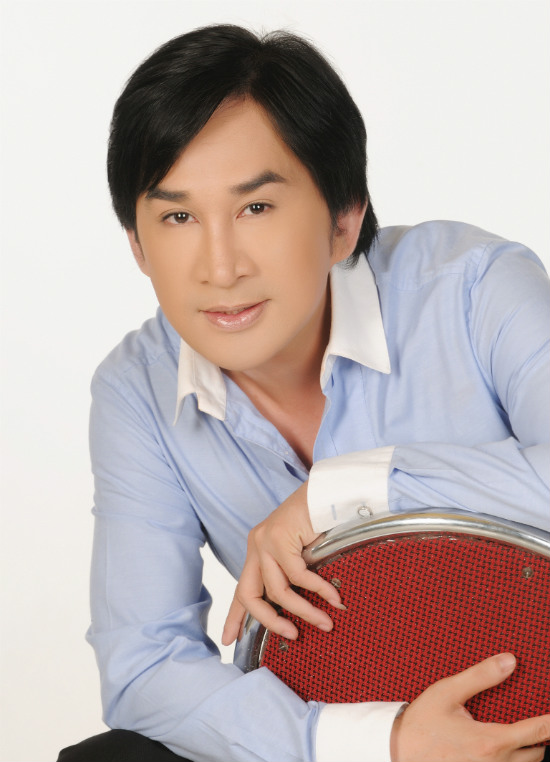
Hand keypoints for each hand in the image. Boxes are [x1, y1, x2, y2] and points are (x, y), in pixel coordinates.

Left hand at [222, 482, 345, 644]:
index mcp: (258, 550)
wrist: (328, 491)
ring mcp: (264, 540)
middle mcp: (256, 545)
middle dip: (268, 621)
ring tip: (325, 622)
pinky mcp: (278, 537)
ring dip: (304, 610)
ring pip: (277, 590)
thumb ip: (293, 576)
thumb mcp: (301, 554)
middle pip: (249, 595)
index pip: (242, 589)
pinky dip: (319, 590)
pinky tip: (334, 597)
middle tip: (291, 635)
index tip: (229, 640)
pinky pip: (298, 575)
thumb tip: (299, 611)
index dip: (235, 617)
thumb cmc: (319, 522)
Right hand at [390, 653, 549, 761]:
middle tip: (541, 720)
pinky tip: (502, 747)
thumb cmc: (422, 722)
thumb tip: (510, 662)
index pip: (536, 732)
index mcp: (490, 741)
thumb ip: (481, 676)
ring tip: (526, 734)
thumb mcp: (448, 692)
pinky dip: (513, 759)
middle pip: (537, 753)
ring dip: (529, 750)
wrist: (398, 750)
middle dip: (542, 736)